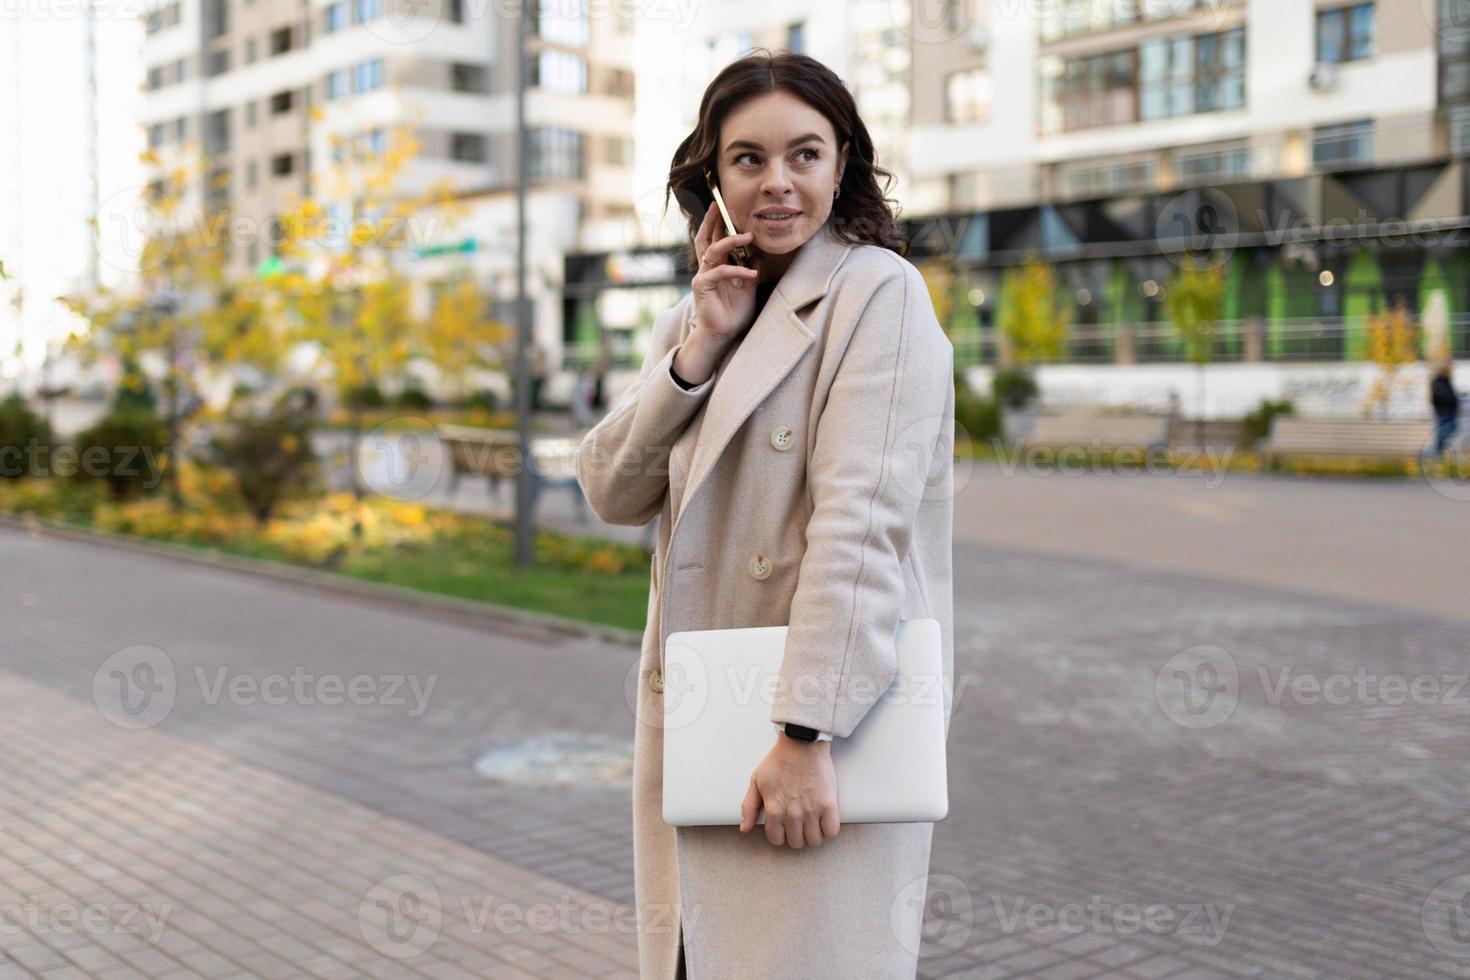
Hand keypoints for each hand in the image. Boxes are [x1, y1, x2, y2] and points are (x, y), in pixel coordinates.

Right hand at [690, 201, 761, 339]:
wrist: (722, 335)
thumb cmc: (733, 314)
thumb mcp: (748, 288)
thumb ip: (750, 270)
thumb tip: (758, 255)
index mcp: (715, 267)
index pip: (713, 240)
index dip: (715, 223)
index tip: (722, 207)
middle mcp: (706, 268)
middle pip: (706, 238)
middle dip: (712, 220)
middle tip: (719, 205)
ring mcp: (702, 276)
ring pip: (713, 250)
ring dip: (731, 241)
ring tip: (748, 237)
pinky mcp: (702, 286)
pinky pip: (720, 271)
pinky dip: (737, 270)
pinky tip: (751, 274)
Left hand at [739, 733, 840, 847]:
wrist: (802, 743)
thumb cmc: (779, 760)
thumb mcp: (756, 780)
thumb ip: (749, 806)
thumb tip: (745, 827)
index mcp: (774, 809)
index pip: (776, 839)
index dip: (779, 835)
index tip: (784, 827)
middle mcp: (792, 813)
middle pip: (796, 842)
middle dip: (796, 836)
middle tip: (799, 824)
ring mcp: (811, 810)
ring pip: (814, 840)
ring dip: (813, 835)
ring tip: (812, 823)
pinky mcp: (828, 804)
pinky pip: (831, 831)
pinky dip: (829, 829)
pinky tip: (825, 820)